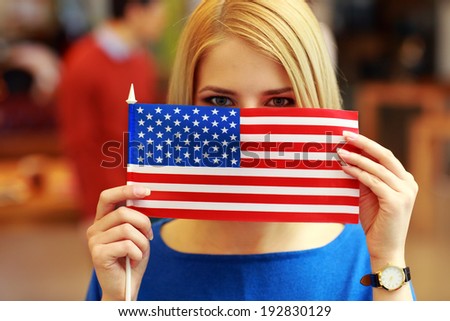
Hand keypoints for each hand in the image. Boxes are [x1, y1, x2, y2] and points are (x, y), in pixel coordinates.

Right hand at [86, 185, 152, 299]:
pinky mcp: (97, 254)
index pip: (108, 197)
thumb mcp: (137, 235)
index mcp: (102, 220)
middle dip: (143, 223)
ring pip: (127, 230)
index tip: (145, 191)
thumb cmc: (132, 259)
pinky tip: (133, 261)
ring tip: (139, 253)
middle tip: (149, 236)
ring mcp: (93, 241)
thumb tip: (143, 197)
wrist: (125, 288)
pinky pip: (127, 245)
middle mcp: (94, 228)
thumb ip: (135, 218)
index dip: (125, 190)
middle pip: (123, 213)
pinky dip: (137, 253)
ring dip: (141, 242)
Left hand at [337, 131, 417, 265]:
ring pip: (377, 168)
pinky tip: (345, 168)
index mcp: (404, 179)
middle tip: (345, 135)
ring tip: (339, 152)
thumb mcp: (369, 195)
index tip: (350, 136)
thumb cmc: (375, 222)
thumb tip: (348, 158)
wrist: (385, 249)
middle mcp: (408, 183)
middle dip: (363, 143)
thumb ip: (364, 178)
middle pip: (384, 155)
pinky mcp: (396, 201)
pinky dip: (358, 173)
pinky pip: (373, 182)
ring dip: (356, 158)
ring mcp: (405, 192)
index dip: (367, 144)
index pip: (385, 155)